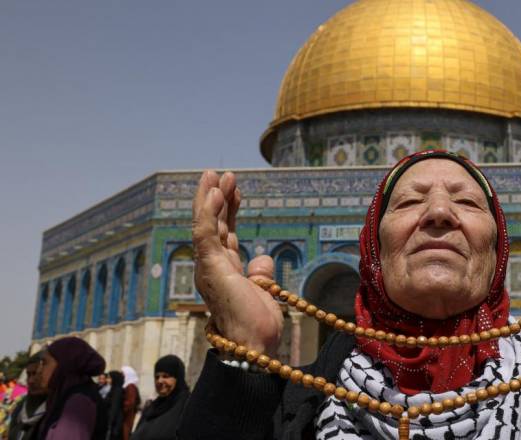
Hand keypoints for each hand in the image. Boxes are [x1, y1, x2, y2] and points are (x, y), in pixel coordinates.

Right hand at [192, 171, 283, 355]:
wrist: (254, 346)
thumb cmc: (258, 327)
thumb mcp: (263, 292)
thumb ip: (260, 273)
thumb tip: (261, 258)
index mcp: (226, 272)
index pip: (225, 234)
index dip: (230, 211)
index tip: (236, 191)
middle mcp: (214, 267)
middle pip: (214, 225)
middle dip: (218, 199)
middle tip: (223, 174)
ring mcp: (209, 267)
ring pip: (205, 225)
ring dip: (209, 198)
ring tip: (215, 174)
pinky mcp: (210, 268)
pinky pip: (205, 234)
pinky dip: (208, 212)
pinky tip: (214, 192)